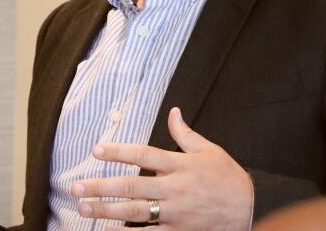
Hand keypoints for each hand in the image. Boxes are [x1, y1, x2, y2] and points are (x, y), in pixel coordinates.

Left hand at [70, 107, 252, 230]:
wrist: (250, 210)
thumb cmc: (227, 177)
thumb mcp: (209, 150)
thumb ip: (185, 134)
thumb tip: (173, 112)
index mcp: (180, 164)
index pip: (144, 154)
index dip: (118, 152)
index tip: (96, 150)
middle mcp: (175, 188)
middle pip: (132, 186)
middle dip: (101, 186)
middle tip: (75, 187)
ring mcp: (176, 213)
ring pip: (135, 212)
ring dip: (106, 210)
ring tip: (83, 208)